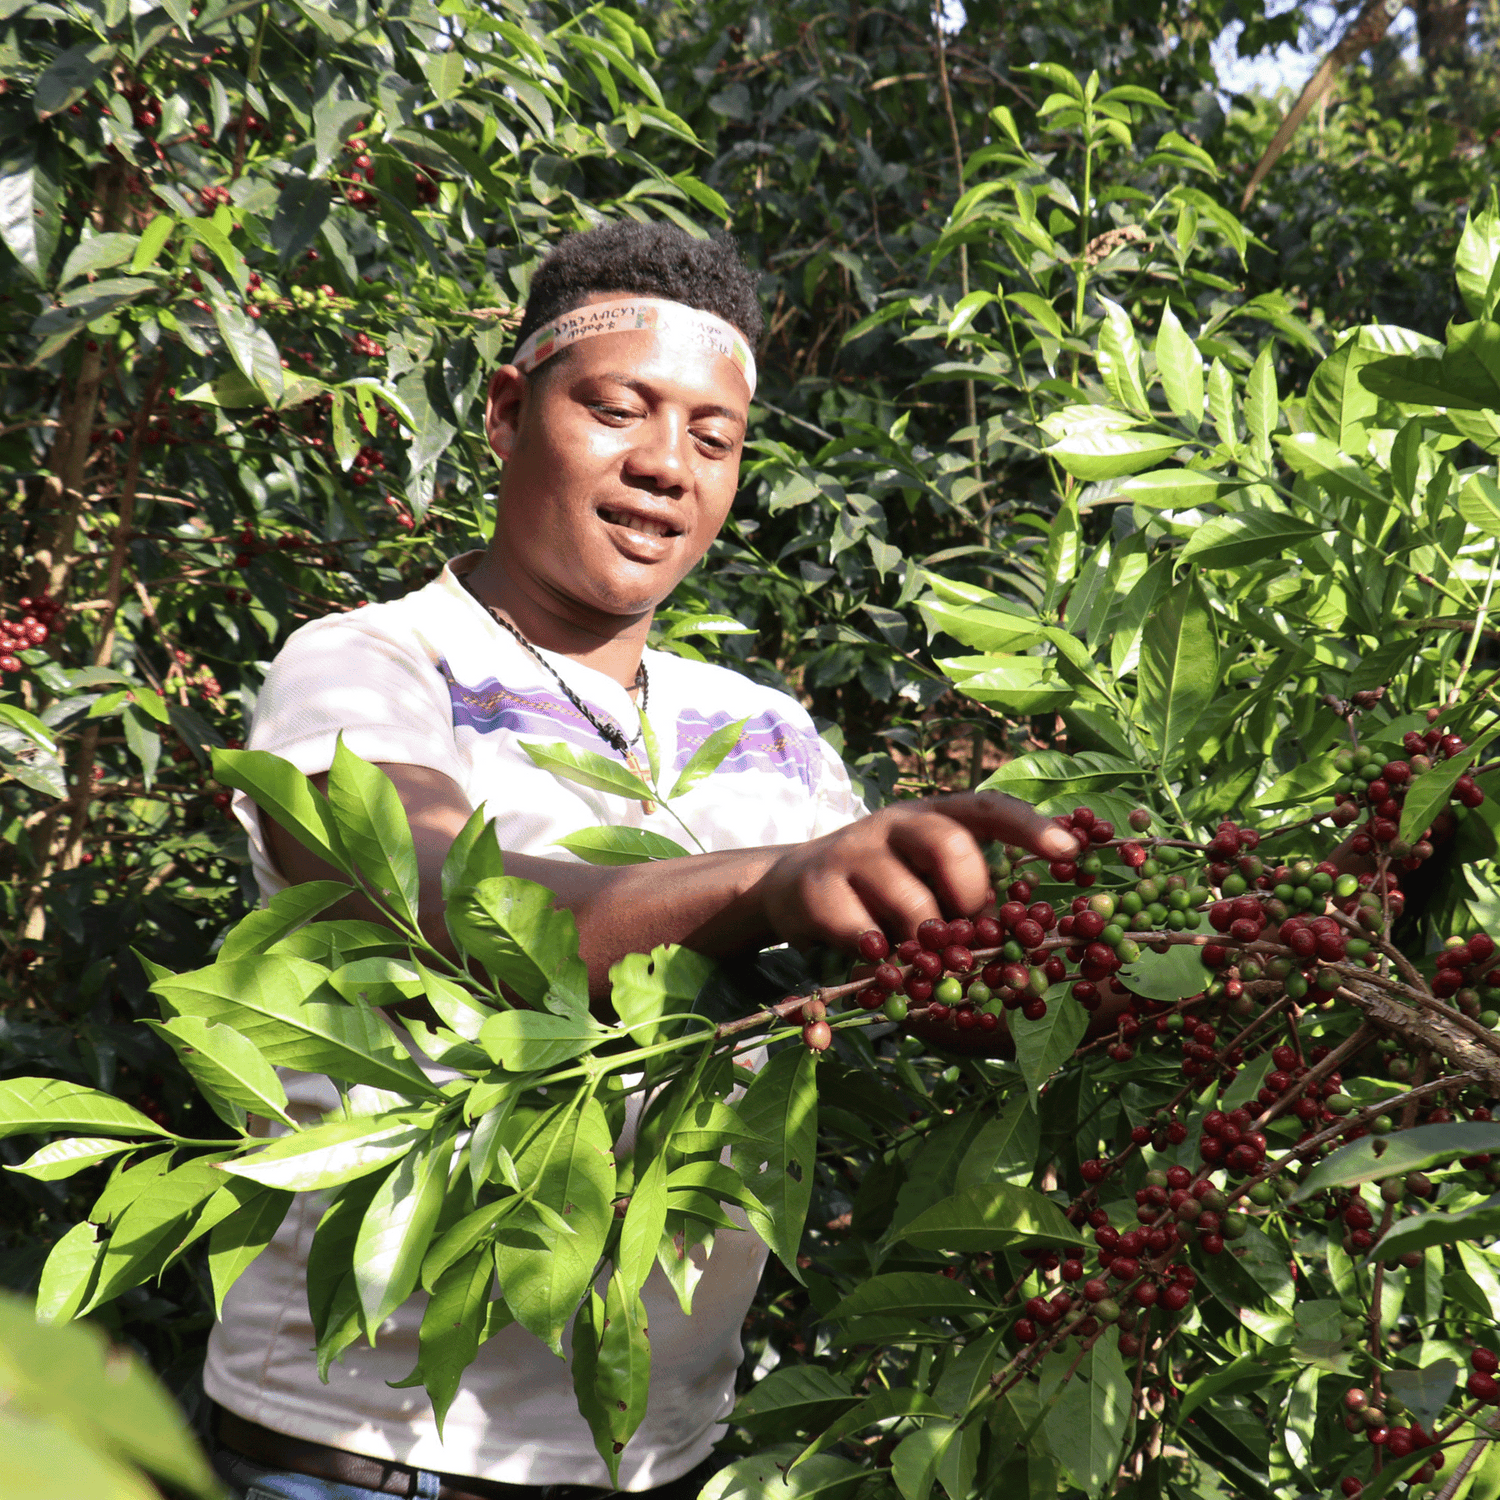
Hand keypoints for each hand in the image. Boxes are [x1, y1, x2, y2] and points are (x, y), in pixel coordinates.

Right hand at [755, 791, 1081, 950]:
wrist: (790, 888)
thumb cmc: (881, 891)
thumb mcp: (926, 881)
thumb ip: (968, 901)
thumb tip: (1027, 947)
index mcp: (932, 816)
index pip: (986, 807)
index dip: (1030, 826)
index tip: (1071, 850)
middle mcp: (893, 823)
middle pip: (948, 844)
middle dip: (972, 898)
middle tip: (972, 935)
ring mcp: (852, 852)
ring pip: (910, 902)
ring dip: (930, 946)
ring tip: (929, 965)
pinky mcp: (817, 890)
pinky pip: (865, 935)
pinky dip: (885, 961)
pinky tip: (884, 967)